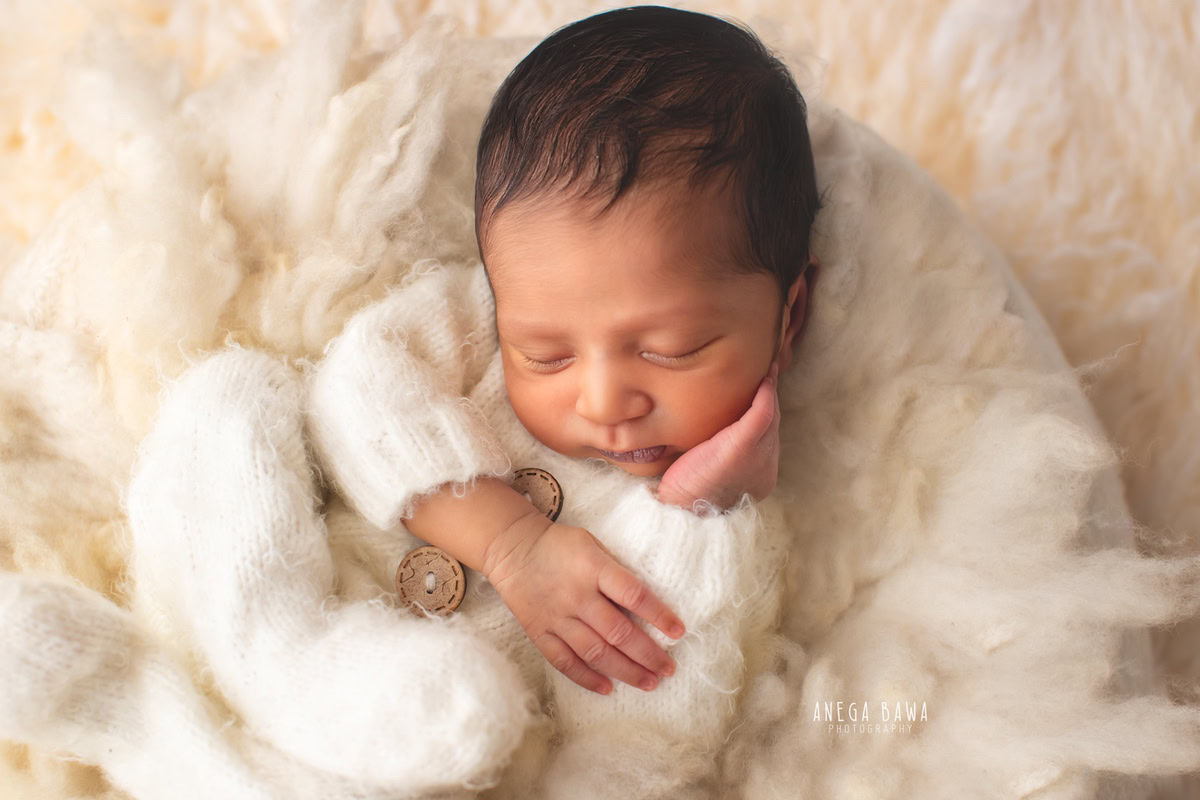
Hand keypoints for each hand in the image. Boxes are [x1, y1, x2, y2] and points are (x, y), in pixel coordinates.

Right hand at [483, 510, 686, 695]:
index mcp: (593, 568)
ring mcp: (556, 617)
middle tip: (668, 669)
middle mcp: (576, 595)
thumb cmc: (560, 544)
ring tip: (649, 682)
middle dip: (648, 654)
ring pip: (595, 652)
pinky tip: (608, 688)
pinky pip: (564, 661)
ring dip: (625, 671)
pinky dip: (586, 677)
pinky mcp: (539, 632)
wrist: (511, 547)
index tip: (678, 632)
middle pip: (618, 632)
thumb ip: (615, 571)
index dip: (659, 615)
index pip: (634, 595)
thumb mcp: (592, 544)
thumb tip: (646, 603)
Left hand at [656, 360, 781, 511]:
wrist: (680, 513)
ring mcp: (760, 457)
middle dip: (771, 401)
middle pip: (771, 425)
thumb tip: (705, 443)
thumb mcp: (704, 477)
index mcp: (758, 478)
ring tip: (768, 373)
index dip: (764, 418)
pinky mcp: (745, 445)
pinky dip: (765, 393)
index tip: (760, 399)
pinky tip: (765, 378)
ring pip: (770, 416)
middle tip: (769, 376)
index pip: (765, 440)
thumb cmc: (682, 499)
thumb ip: (714, 459)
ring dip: (769, 392)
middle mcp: (766, 467)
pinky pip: (763, 411)